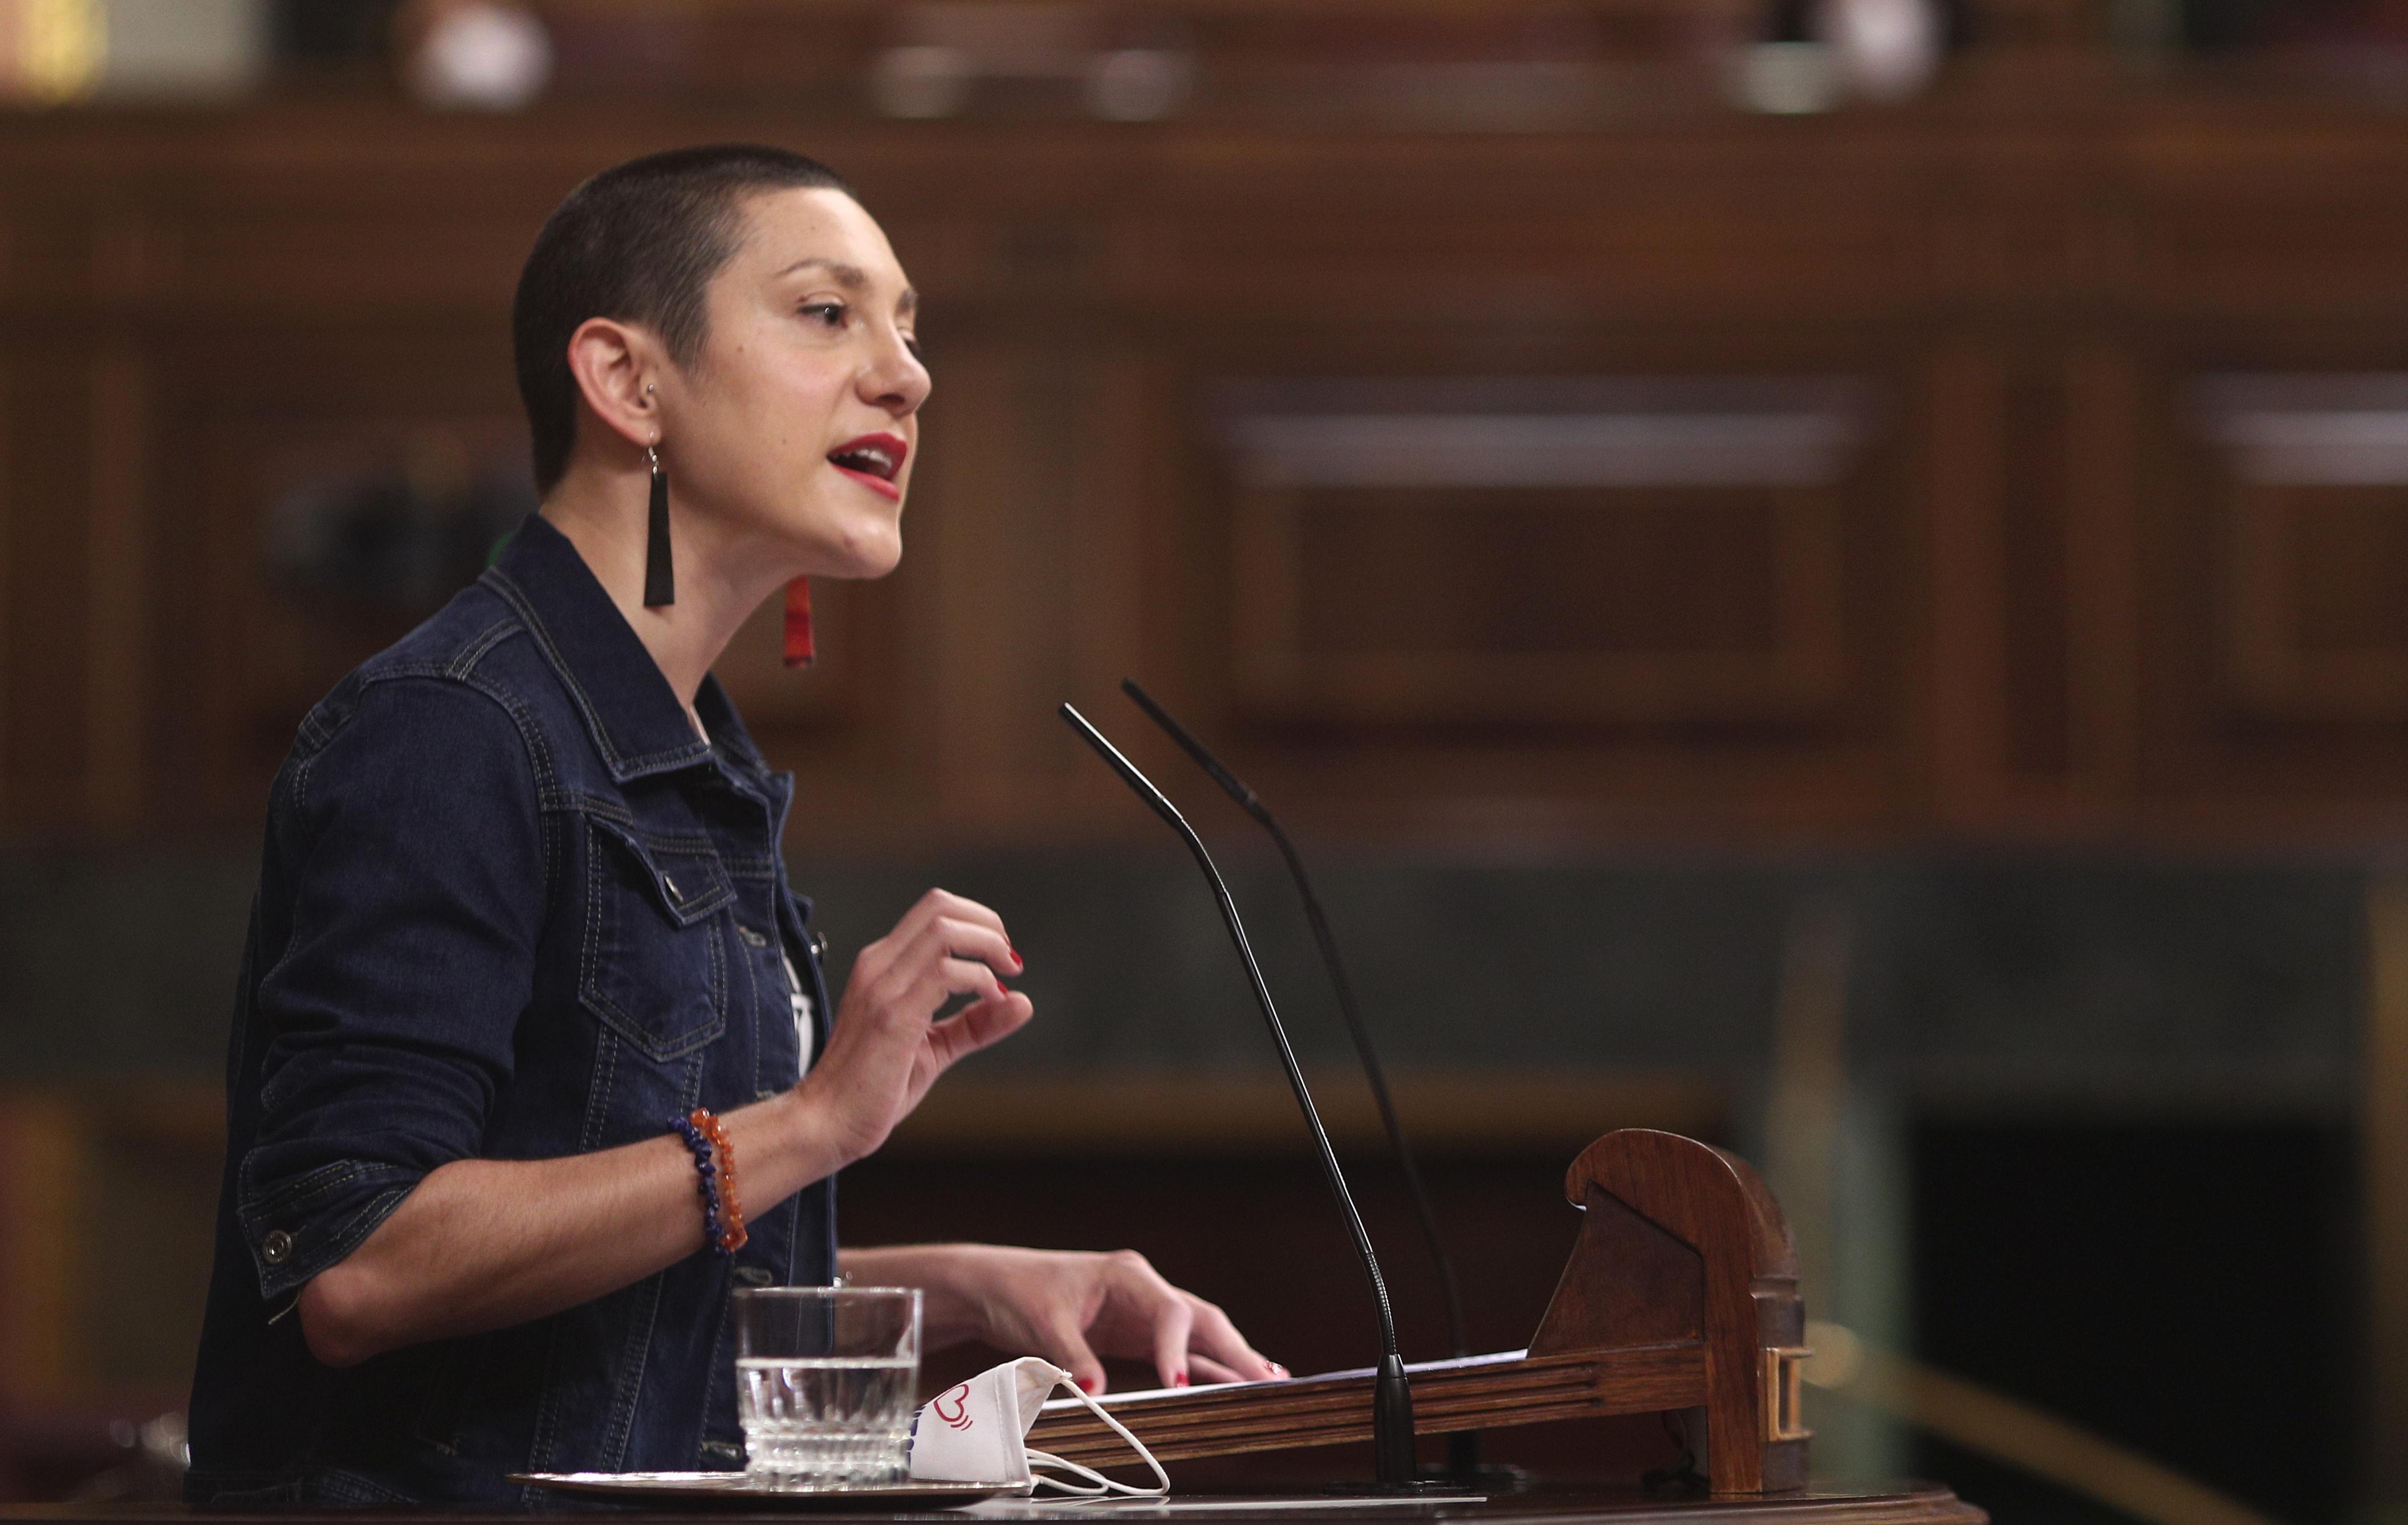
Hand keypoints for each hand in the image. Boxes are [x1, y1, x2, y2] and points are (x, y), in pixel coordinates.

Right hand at [798, 889, 1032, 1164]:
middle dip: (988, 925)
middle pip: (941, 906)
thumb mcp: (934, 1048)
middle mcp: (878, 966)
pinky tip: (990, 1001)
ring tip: (1004, 976)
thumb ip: (974, 1024)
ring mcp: (882, 987)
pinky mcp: (892, 1016)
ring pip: (944, 930)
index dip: (979, 922)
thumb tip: (1022, 1002)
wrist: (824, 1123)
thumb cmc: (869, 1088)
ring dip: (988, 946)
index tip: (1002, 957)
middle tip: (1009, 961)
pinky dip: (979, 980)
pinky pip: (945, 973)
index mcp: (883, 966)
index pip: (934, 910)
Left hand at [914, 1244, 1287, 1394]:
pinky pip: (1180, 1350)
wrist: (993, 1286)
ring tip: (1269, 1382)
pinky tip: (1232, 1382)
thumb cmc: (1018, 1292)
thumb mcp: (1042, 1324)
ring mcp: (1143, 1311)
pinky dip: (1205, 1366)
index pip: (1169, 1312)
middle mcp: (1143, 1290)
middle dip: (1235, 1350)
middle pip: (1200, 1319)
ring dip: (1230, 1358)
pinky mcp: (1135, 1333)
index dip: (1178, 1349)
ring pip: (1198, 1334)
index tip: (1179, 1382)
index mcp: (1127, 1276)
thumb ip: (1073, 1358)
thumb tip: (1096, 1392)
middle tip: (1268, 1381)